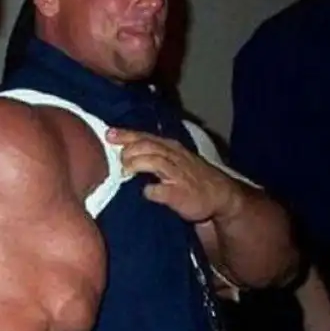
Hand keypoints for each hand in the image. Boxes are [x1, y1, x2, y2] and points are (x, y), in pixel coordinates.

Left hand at [106, 128, 240, 222]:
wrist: (220, 196)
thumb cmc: (192, 177)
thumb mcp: (175, 158)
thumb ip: (152, 153)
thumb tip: (122, 151)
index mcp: (171, 147)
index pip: (145, 136)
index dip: (126, 135)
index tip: (109, 134)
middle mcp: (174, 157)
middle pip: (147, 145)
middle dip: (129, 150)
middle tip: (120, 159)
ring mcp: (178, 175)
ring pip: (154, 161)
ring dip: (137, 164)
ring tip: (126, 171)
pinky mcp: (179, 194)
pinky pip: (161, 190)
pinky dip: (150, 190)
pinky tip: (146, 192)